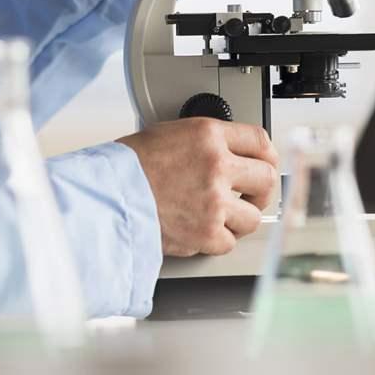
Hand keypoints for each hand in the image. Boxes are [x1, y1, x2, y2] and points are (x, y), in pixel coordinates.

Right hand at [117, 118, 279, 256]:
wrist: (108, 195)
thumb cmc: (129, 165)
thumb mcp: (171, 133)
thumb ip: (206, 142)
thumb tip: (229, 152)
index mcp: (208, 135)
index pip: (259, 139)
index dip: (266, 153)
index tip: (266, 162)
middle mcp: (217, 166)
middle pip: (266, 177)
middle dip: (260, 189)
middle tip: (251, 194)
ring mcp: (214, 201)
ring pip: (253, 216)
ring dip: (241, 218)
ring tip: (224, 216)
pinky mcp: (206, 233)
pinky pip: (229, 241)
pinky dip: (219, 239)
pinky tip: (206, 229)